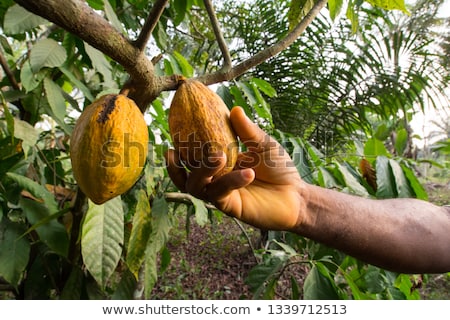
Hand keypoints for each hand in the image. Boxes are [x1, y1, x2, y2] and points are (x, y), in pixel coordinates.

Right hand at [165, 107, 305, 230]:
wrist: (296, 195)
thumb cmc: (279, 169)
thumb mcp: (264, 145)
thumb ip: (248, 131)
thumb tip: (234, 109)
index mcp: (219, 164)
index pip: (192, 157)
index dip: (179, 149)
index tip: (172, 135)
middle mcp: (215, 179)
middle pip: (185, 175)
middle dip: (180, 163)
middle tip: (182, 148)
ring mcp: (221, 194)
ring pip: (197, 186)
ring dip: (203, 170)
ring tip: (218, 156)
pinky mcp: (230, 207)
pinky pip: (221, 193)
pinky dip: (231, 181)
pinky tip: (248, 173)